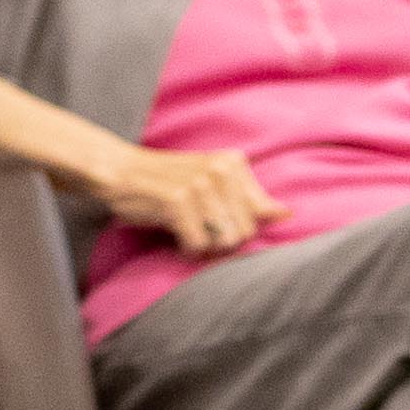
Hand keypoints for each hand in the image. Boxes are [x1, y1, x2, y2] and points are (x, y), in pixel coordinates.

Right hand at [99, 145, 275, 257]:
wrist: (121, 171)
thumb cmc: (170, 183)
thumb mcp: (214, 183)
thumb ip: (250, 200)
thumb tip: (287, 214)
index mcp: (234, 163)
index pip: (260, 216)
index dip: (238, 227)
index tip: (215, 218)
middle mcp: (221, 169)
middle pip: (245, 232)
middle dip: (223, 239)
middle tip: (199, 225)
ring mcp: (200, 184)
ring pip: (224, 241)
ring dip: (204, 244)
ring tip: (187, 228)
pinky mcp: (178, 201)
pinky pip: (198, 245)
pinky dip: (186, 247)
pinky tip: (175, 232)